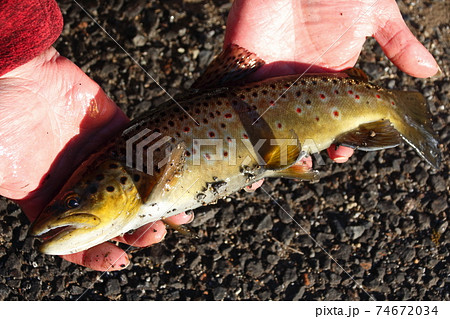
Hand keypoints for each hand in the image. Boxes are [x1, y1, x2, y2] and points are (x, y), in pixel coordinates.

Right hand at [0, 47, 192, 270]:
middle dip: (136, 230)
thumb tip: (34, 237)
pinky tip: (178, 178)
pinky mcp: (116, 128)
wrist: (13, 72)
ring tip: (179, 216)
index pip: (77, 238)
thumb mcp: (1, 172)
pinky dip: (162, 165)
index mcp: (50, 198)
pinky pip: (144, 150)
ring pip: (136, 186)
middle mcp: (79, 180)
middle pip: (115, 215)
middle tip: (154, 235)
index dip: (97, 254)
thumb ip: (18, 197)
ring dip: (157, 203)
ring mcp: (100, 154)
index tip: (119, 260)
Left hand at [225, 0, 438, 183]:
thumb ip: (398, 42)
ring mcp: (270, 75)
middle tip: (304, 165)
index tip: (340, 156)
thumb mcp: (374, 12)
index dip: (339, 140)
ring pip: (267, 122)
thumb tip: (431, 71)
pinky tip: (240, 145)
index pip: (336, 118)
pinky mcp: (243, 64)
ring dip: (267, 146)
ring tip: (268, 168)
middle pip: (299, 127)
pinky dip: (236, 123)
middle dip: (301, 150)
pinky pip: (236, 100)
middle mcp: (299, 82)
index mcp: (330, 75)